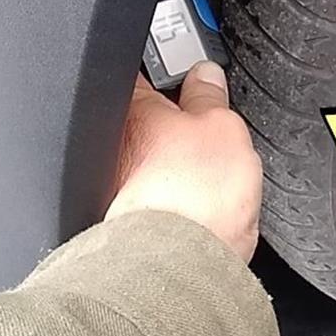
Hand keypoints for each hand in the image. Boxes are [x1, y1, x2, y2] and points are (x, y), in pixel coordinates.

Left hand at [106, 62, 261, 261]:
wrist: (183, 268)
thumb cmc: (194, 200)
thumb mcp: (223, 126)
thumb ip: (210, 95)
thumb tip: (205, 75)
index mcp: (129, 108)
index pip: (140, 70)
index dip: (166, 66)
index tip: (188, 70)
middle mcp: (112, 147)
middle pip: (142, 119)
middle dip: (170, 120)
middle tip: (208, 127)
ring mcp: (116, 188)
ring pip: (148, 162)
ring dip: (170, 163)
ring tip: (207, 174)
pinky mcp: (128, 225)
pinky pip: (155, 198)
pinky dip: (171, 197)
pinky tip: (196, 205)